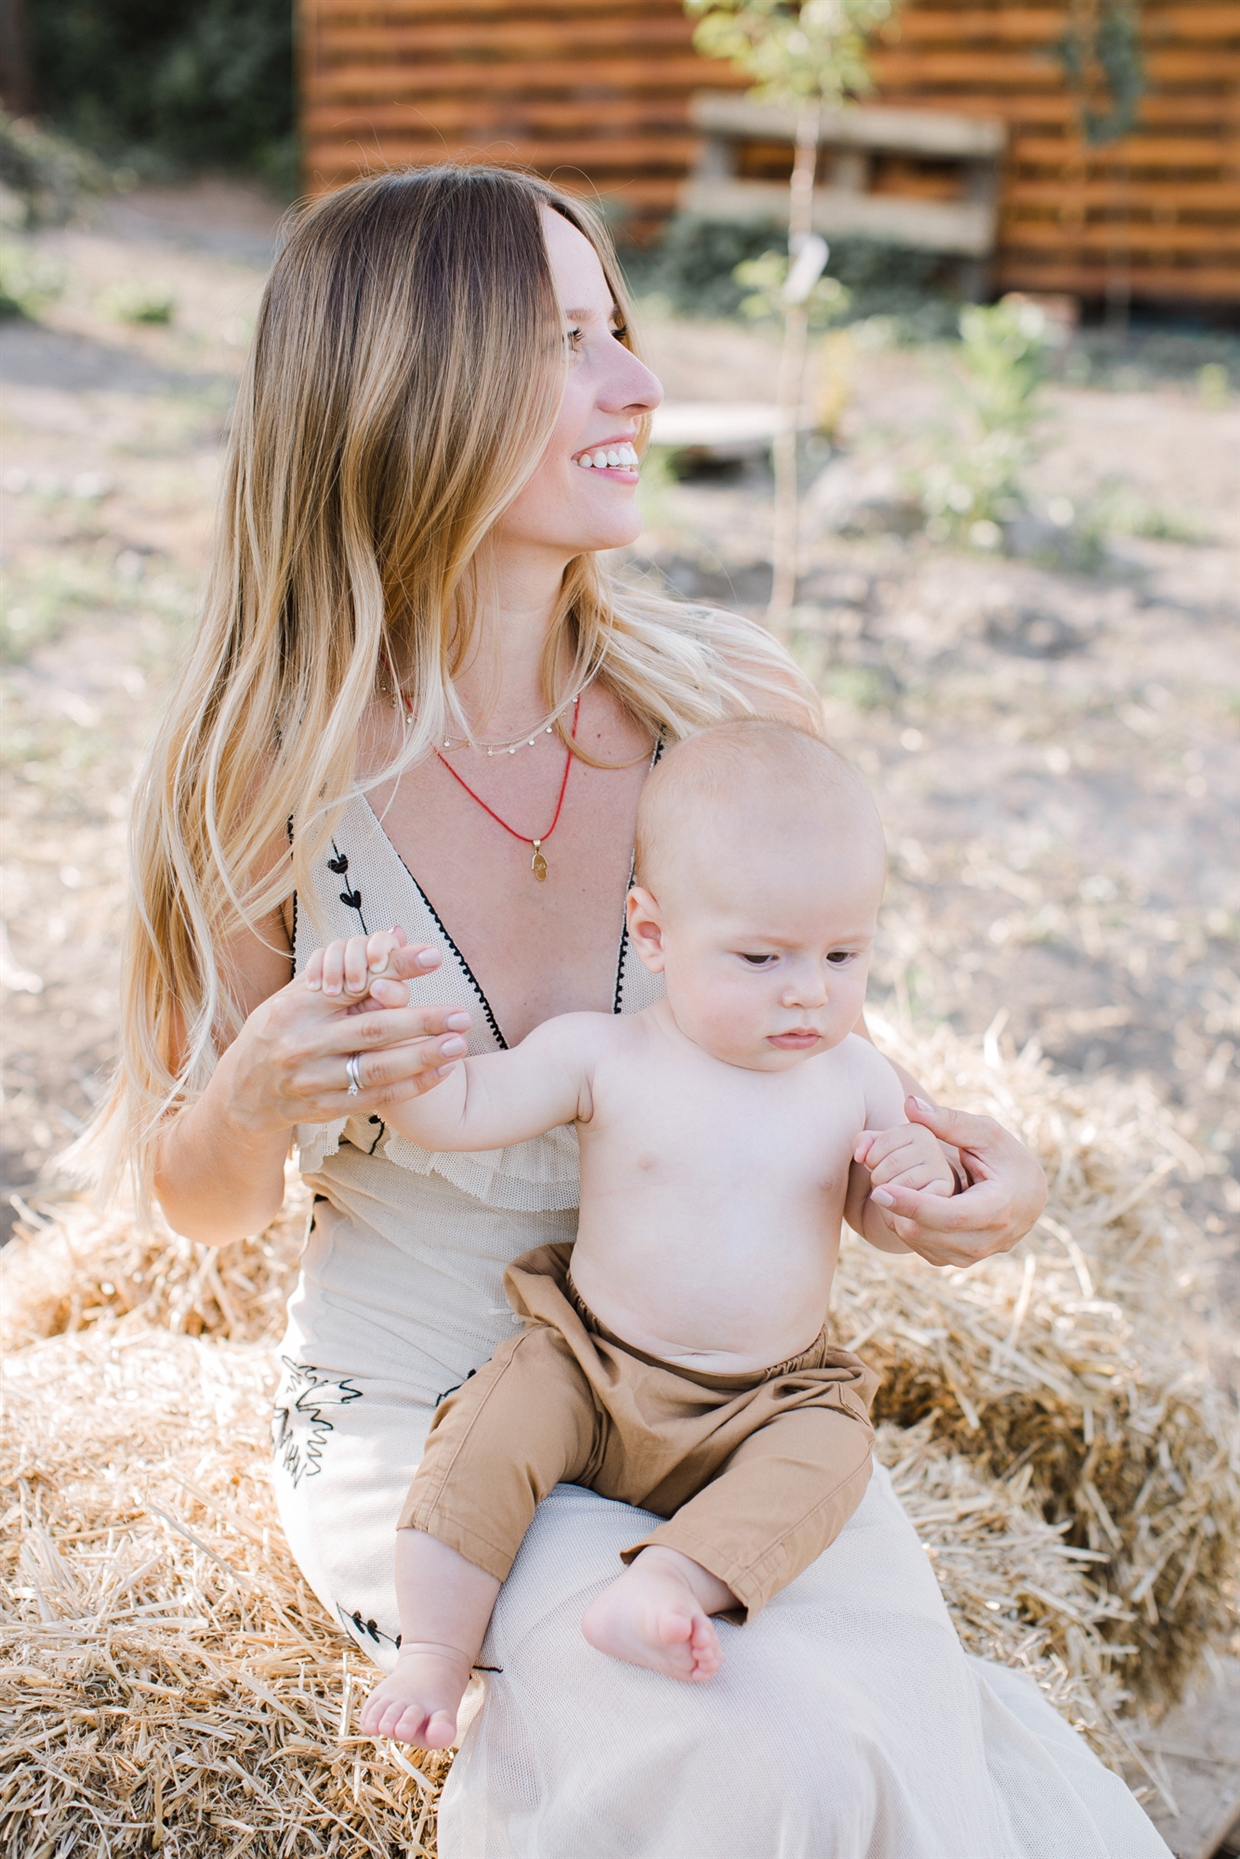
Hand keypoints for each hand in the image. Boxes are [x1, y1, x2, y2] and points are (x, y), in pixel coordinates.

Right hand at [219, 928, 470, 1134]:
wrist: (240, 1094)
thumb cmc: (279, 1031)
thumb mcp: (299, 996)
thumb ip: (347, 970)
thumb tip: (398, 933)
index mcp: (297, 1006)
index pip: (355, 981)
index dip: (396, 967)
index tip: (434, 956)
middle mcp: (303, 1043)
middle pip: (373, 1029)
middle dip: (422, 1022)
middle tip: (462, 1014)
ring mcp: (312, 1080)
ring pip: (377, 1068)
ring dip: (423, 1057)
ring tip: (459, 1044)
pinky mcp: (323, 1108)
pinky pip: (375, 1097)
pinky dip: (411, 1085)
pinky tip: (440, 1072)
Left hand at [866, 1096, 1046, 1266]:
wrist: (1027, 1197)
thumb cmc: (1007, 1159)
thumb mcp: (987, 1134)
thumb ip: (949, 1120)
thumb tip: (910, 1103)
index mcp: (998, 1209)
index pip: (949, 1216)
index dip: (912, 1204)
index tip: (879, 1190)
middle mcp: (985, 1241)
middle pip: (925, 1232)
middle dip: (895, 1205)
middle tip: (878, 1176)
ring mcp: (969, 1256)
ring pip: (916, 1242)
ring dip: (896, 1215)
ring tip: (892, 1184)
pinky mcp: (955, 1260)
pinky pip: (917, 1247)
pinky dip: (903, 1223)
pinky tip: (903, 1200)